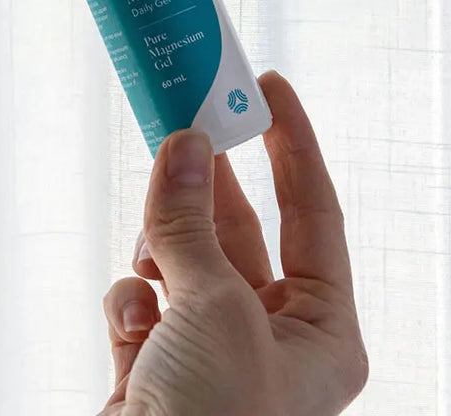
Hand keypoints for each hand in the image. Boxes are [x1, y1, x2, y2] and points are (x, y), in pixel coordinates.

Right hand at [100, 72, 367, 415]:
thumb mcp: (213, 309)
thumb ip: (193, 222)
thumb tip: (183, 145)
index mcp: (320, 333)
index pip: (314, 214)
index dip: (292, 145)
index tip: (265, 86)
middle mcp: (268, 339)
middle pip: (240, 229)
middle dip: (210, 183)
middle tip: (183, 119)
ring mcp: (209, 350)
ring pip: (180, 257)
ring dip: (158, 247)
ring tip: (149, 248)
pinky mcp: (157, 365)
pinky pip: (142, 299)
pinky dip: (130, 302)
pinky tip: (130, 328)